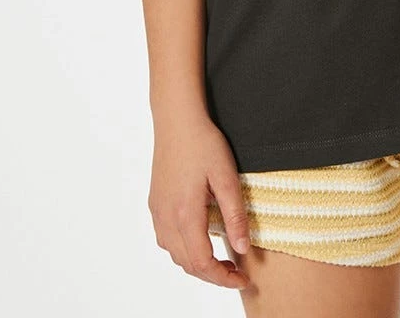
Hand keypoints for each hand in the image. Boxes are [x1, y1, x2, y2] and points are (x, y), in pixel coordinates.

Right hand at [148, 113, 251, 290]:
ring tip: (222, 258)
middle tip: (237, 271)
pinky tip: (201, 238)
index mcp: (185, 213)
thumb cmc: (204, 144)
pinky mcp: (155, 204)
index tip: (243, 278)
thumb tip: (243, 248)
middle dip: (212, 275)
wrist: (177, 120)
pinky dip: (184, 249)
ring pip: (174, 254)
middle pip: (187, 263)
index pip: (201, 262)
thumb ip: (235, 214)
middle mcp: (166, 218)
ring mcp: (157, 212)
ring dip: (197, 263)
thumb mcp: (227, 176)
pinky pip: (167, 239)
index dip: (222, 278)